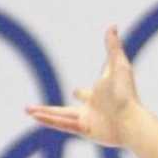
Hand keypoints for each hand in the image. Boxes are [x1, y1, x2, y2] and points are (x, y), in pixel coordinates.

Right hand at [24, 26, 140, 147]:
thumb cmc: (126, 93)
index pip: (85, 94)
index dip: (80, 93)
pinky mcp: (84, 131)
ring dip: (43, 113)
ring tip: (27, 111)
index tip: (75, 92)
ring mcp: (87, 121)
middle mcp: (91, 110)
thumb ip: (112, 47)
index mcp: (98, 96)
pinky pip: (62, 124)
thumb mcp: (117, 65)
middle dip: (49, 109)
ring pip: (59, 117)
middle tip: (34, 108)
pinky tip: (35, 117)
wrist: (130, 118)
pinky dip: (48, 120)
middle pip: (65, 109)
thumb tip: (112, 26)